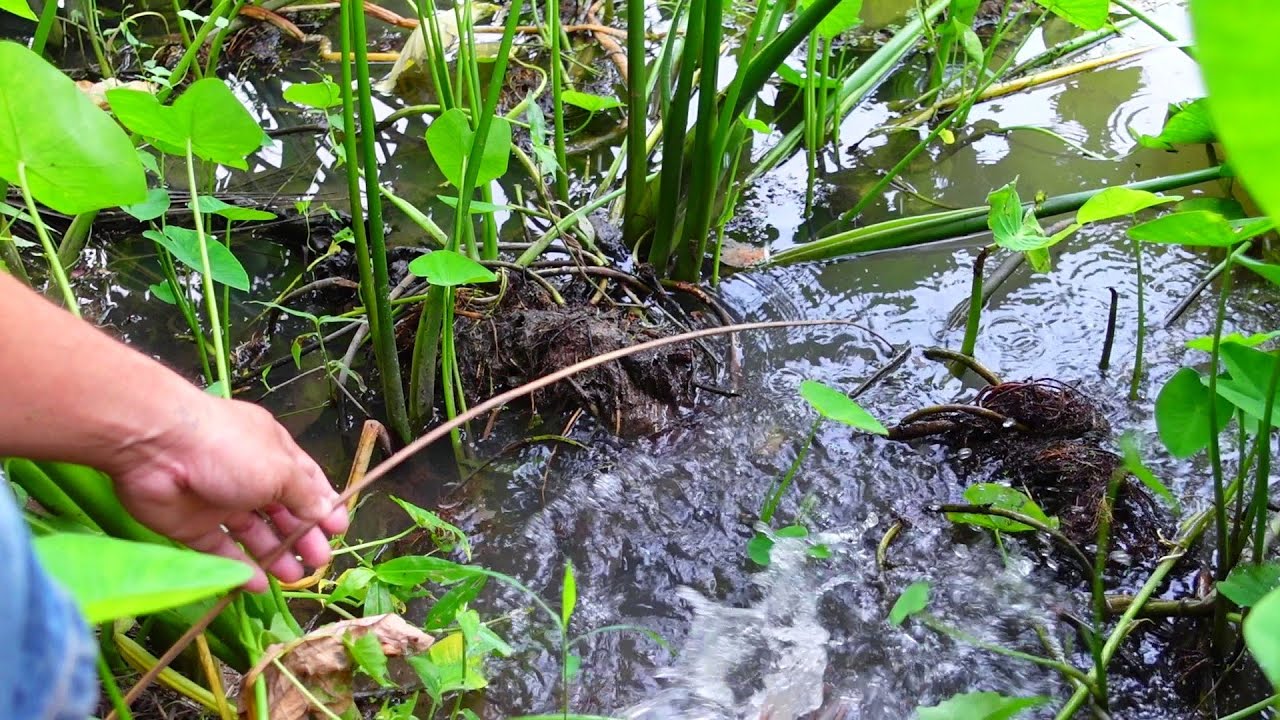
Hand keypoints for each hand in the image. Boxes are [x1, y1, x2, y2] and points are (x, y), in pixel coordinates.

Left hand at [106, 390, 348, 591]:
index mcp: (274, 453)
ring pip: (254, 534)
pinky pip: (221, 551)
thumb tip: (326, 512)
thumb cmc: (230, 450)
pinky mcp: (191, 527)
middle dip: (303, 536)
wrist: (157, 448)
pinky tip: (258, 585)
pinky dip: (240, 568)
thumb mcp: (280, 470)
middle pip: (282, 511)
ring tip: (294, 579)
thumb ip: (305, 496)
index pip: (306, 482)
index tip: (338, 531)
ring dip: (276, 555)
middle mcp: (249, 476)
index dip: (324, 505)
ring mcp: (219, 503)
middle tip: (319, 562)